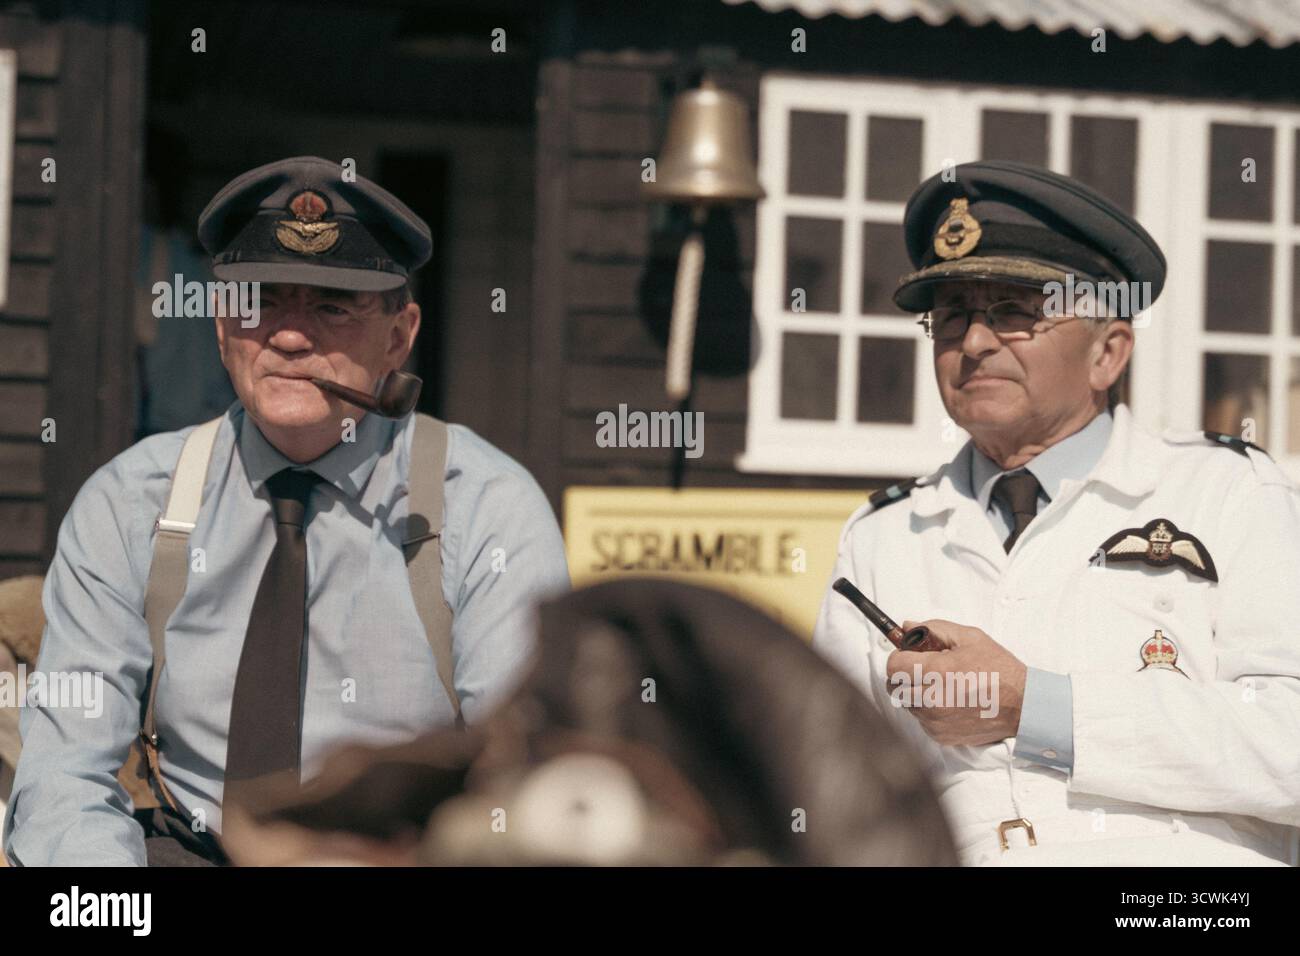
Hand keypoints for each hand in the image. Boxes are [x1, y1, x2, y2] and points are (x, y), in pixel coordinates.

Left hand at [884, 619, 1026, 745]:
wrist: (1023, 706)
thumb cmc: (999, 670)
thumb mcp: (969, 638)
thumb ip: (934, 629)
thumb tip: (907, 627)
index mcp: (937, 672)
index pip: (893, 666)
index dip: (900, 657)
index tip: (910, 656)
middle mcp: (932, 699)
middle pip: (894, 686)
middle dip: (905, 676)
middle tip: (924, 670)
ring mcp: (935, 721)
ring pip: (907, 704)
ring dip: (916, 693)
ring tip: (942, 686)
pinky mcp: (940, 735)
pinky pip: (921, 720)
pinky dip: (928, 711)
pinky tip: (949, 702)